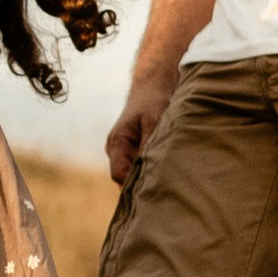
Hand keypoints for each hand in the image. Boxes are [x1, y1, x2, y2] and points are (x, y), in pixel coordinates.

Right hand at [103, 68, 176, 187]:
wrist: (150, 88)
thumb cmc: (152, 102)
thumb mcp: (153, 122)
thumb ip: (148, 145)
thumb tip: (148, 169)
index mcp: (117, 142)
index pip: (118, 174)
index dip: (132, 185)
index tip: (153, 187)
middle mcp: (114, 149)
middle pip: (122, 177)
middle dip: (139, 183)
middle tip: (161, 188)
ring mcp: (119, 150)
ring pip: (128, 173)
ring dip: (143, 176)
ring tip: (163, 179)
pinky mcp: (128, 150)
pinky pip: (133, 166)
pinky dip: (145, 169)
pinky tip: (161, 169)